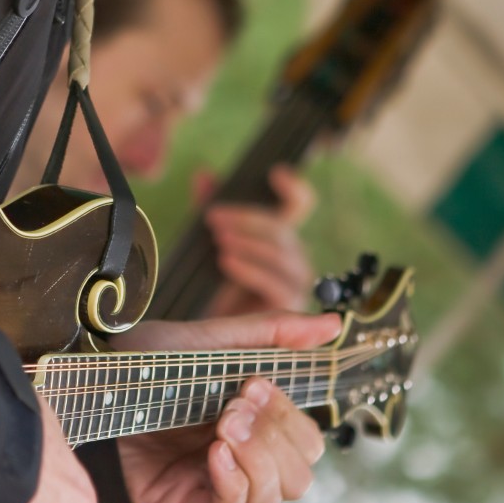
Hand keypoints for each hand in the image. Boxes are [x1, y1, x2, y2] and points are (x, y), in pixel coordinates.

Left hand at [111, 311, 339, 502]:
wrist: (97, 382)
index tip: (258, 384)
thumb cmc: (153, 361)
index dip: (293, 416)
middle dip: (277, 435)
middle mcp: (245, 456)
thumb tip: (334, 323)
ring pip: (275, 496)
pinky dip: (233, 482)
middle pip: (301, 473)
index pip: (308, 439)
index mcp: (257, 420)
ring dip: (257, 457)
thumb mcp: (215, 338)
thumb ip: (273, 332)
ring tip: (222, 424)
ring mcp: (220, 482)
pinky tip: (215, 453)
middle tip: (238, 402)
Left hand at [202, 165, 314, 316]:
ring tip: (218, 240)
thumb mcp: (212, 239)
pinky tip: (226, 261)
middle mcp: (293, 258)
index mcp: (280, 237)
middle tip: (214, 218)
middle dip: (249, 220)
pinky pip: (277, 285)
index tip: (276, 173)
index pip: (300, 205)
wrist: (208, 328)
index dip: (294, 188)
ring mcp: (295, 285)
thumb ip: (211, 207)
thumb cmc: (214, 281)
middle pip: (284, 230)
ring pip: (283, 256)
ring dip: (250, 244)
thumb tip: (203, 174)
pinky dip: (251, 270)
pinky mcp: (287, 310)